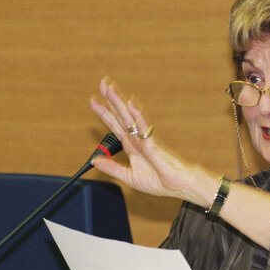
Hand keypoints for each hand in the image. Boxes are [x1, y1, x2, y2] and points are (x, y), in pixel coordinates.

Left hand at [89, 79, 204, 203]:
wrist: (176, 186)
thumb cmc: (159, 181)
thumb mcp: (129, 176)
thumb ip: (112, 168)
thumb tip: (94, 161)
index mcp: (131, 146)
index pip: (114, 125)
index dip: (104, 113)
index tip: (93, 101)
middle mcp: (137, 139)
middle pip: (121, 116)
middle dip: (111, 100)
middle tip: (102, 83)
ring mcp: (145, 139)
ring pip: (130, 117)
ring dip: (120, 103)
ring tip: (110, 89)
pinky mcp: (153, 144)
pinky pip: (144, 128)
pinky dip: (137, 116)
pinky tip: (130, 105)